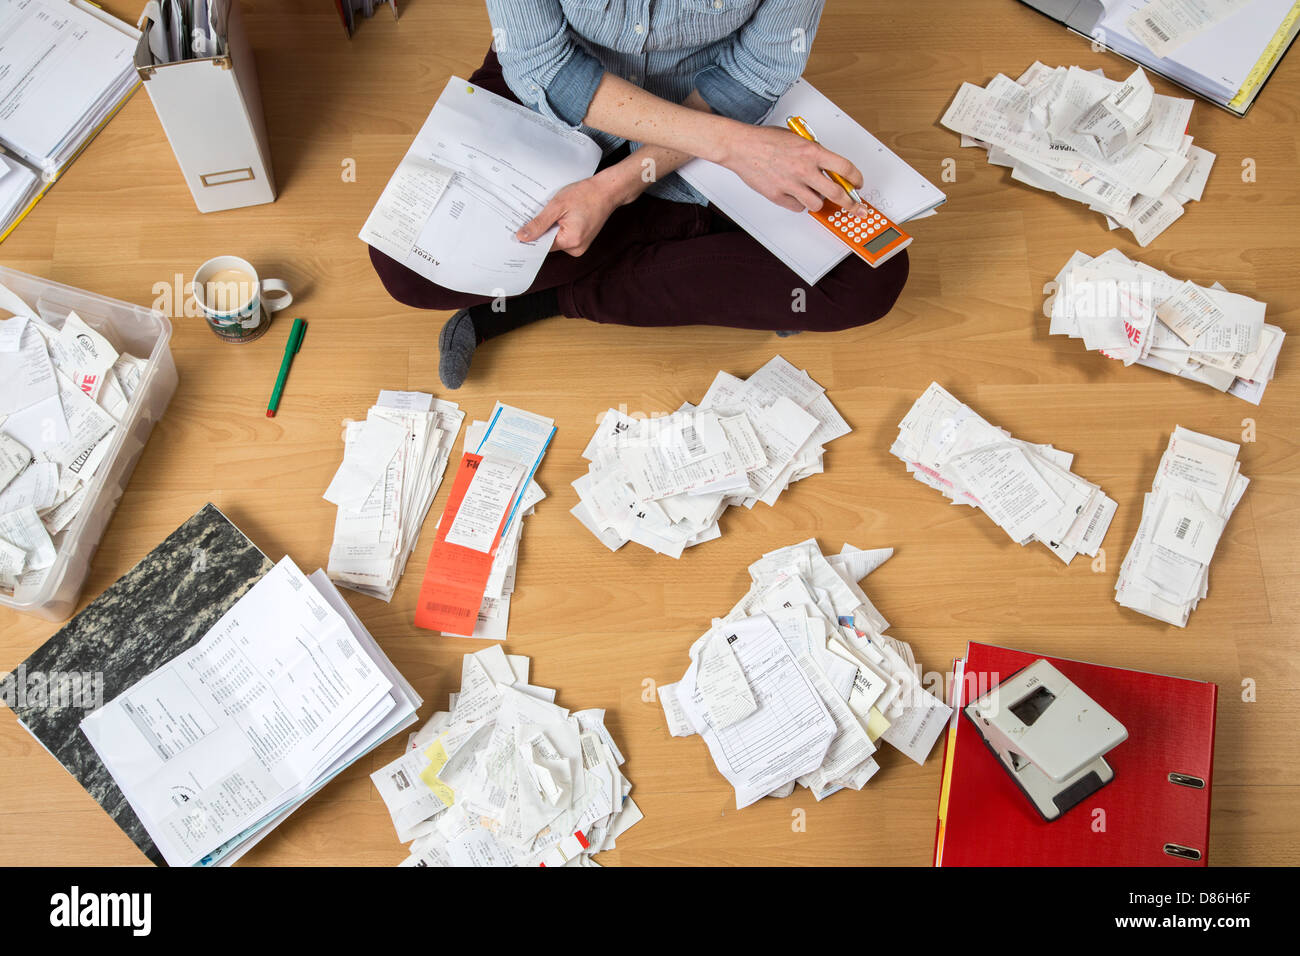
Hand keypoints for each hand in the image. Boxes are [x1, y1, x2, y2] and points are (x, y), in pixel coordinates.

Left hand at [515, 174, 623, 255]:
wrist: (608, 191)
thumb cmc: (586, 194)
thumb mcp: (557, 206)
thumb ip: (539, 224)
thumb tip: (522, 237)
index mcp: (570, 242)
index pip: (542, 246)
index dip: (531, 237)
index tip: (519, 229)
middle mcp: (576, 249)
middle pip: (549, 244)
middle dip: (542, 230)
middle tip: (537, 214)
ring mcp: (580, 246)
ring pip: (556, 240)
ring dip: (551, 227)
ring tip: (554, 212)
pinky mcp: (582, 241)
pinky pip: (564, 237)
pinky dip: (559, 227)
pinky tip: (562, 215)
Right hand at [720, 124, 864, 212]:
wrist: (742, 147)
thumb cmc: (766, 140)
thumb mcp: (798, 138)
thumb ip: (814, 153)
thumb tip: (828, 167)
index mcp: (812, 152)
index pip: (845, 169)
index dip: (856, 179)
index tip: (858, 185)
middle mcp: (804, 169)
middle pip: (837, 193)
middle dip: (850, 203)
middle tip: (854, 207)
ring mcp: (791, 185)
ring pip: (817, 204)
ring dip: (819, 202)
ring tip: (814, 195)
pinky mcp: (778, 196)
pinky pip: (797, 207)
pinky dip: (799, 204)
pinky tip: (795, 195)